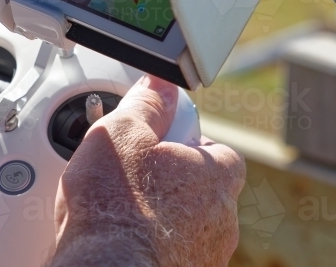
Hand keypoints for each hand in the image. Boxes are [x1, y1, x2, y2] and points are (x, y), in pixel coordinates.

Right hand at [49, 76, 244, 266]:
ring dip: (163, 215)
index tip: (161, 142)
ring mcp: (206, 256)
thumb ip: (146, 104)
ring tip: (122, 209)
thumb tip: (161, 84)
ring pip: (189, 224)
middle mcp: (222, 221)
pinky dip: (153, 244)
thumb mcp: (121, 133)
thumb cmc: (113, 208)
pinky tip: (123, 238)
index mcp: (216, 178)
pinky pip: (173, 252)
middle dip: (174, 181)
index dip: (189, 144)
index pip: (221, 151)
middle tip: (135, 176)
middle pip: (204, 189)